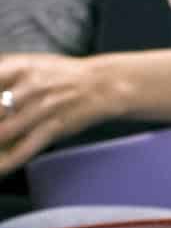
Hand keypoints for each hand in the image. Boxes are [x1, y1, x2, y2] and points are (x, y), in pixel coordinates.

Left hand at [0, 51, 122, 175]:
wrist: (103, 84)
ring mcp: (41, 109)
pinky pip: (24, 150)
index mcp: (18, 67)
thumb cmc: (60, 75)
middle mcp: (28, 87)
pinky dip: (6, 163)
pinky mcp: (53, 128)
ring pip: (1, 133)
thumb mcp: (27, 64)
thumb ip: (1, 74)